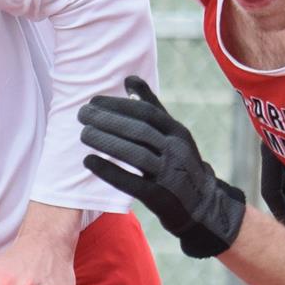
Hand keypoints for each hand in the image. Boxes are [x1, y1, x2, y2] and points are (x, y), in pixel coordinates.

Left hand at [79, 77, 243, 257]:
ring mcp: (170, 174)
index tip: (94, 101)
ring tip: (83, 133)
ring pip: (135, 154)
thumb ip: (152, 107)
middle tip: (82, 114)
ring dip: (107, 142)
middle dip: (108, 120)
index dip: (119, 105)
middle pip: (139, 131)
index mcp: (178, 133)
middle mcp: (176, 151)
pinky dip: (109, 170)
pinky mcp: (159, 197)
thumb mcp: (172, 133)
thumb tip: (129, 79)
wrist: (203, 205)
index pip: (146, 113)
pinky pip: (131, 182)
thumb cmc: (180, 163)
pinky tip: (88, 161)